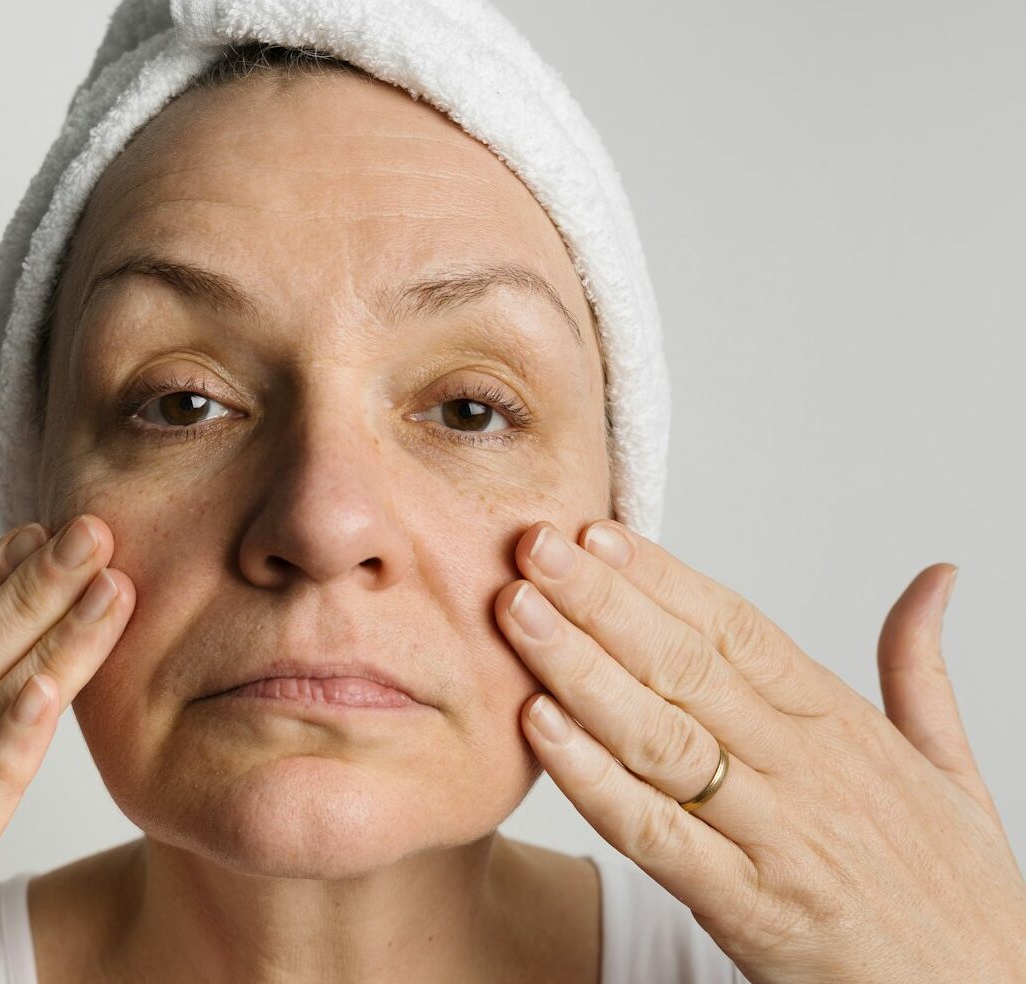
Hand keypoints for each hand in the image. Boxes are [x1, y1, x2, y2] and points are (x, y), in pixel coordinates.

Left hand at [494, 519, 1025, 983]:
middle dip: (602, 600)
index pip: (737, 630)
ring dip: (580, 668)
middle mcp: (807, 770)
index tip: (598, 533)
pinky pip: (655, 833)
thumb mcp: (952, 769)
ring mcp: (777, 838)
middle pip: (686, 666)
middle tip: (533, 547)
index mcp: (843, 728)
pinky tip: (539, 727)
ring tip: (518, 614)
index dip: (662, 577)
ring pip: (661, 735)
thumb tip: (935, 577)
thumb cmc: (956, 892)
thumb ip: (920, 670)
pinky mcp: (751, 910)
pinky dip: (594, 778)